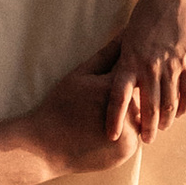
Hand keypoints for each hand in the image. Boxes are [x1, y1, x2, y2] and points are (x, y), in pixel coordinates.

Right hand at [32, 47, 144, 179]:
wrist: (45, 147)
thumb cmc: (60, 106)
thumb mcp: (80, 76)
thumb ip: (106, 55)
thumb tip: (125, 33)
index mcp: (116, 87)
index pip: (137, 71)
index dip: (131, 72)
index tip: (120, 77)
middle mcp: (128, 109)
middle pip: (140, 97)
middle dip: (131, 97)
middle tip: (102, 105)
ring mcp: (130, 132)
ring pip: (140, 118)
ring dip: (131, 116)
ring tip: (101, 120)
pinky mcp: (128, 151)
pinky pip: (134, 137)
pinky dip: (126, 134)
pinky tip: (103, 133)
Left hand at [107, 0, 185, 140]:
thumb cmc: (143, 20)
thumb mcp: (126, 43)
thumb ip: (125, 67)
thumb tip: (121, 93)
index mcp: (130, 61)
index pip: (118, 97)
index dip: (115, 118)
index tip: (112, 136)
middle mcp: (150, 66)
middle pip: (149, 107)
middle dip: (147, 128)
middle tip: (146, 139)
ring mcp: (172, 65)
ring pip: (170, 104)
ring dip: (167, 120)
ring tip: (162, 128)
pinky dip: (184, 106)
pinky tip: (180, 113)